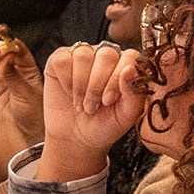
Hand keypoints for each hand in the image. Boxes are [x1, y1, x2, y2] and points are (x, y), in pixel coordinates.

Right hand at [37, 44, 147, 181]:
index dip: (118, 78)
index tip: (108, 101)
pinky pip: (63, 60)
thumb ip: (134, 93)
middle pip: (106, 54)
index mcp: (125, 66)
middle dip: (97, 85)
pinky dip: (65, 80)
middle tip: (92, 107)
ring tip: (81, 104)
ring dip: (80, 85)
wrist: (75, 138)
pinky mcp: (59, 60)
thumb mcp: (125, 116)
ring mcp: (82, 55)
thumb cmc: (103, 126)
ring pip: (83, 55)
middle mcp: (105, 56)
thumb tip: (131, 69)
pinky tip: (69, 93)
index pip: (129, 56)